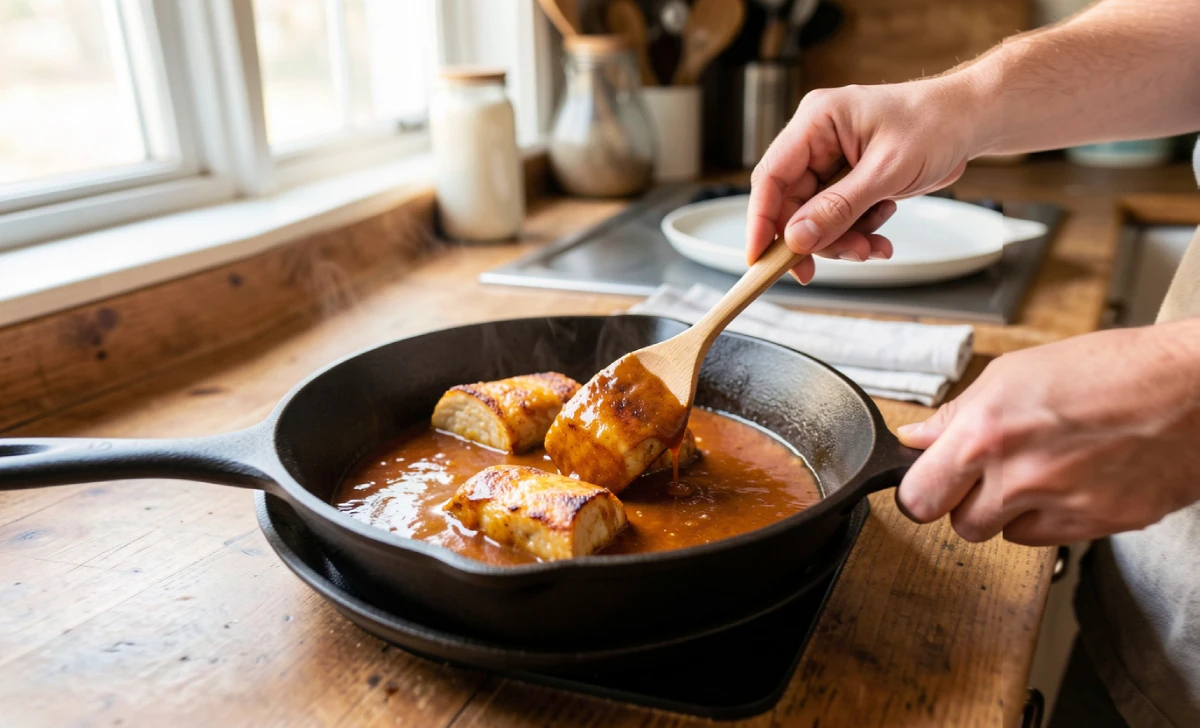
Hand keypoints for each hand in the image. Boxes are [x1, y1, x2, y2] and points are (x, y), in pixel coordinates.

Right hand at [746, 77, 984, 282]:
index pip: (771, 177)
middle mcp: (817, 140)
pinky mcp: (847, 180)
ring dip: (843, 240)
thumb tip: (797, 239)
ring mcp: (831, 161)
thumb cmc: (936, 124)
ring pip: (815, 218)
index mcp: (816, 122)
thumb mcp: (887, 171)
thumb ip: (839, 207)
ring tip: (874, 245)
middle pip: (791, 204)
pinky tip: (881, 237)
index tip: (759, 259)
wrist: (971, 120)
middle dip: (817, 238)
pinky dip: (857, 234)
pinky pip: (837, 218)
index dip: (761, 221)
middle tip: (846, 257)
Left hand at [896, 320, 1199, 545]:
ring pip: (1003, 535)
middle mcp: (1019, 477)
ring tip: (1037, 470)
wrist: (1193, 389)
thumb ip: (957, 415)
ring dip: (1008, 512)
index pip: (918, 497)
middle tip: (983, 475)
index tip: (926, 482)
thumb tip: (916, 439)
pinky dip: (1049, 518)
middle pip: (958, 526)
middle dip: (964, 504)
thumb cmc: (1112, 369)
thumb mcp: (1015, 373)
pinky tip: (1068, 482)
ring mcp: (1060, 507)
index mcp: (987, 433)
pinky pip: (1049, 540)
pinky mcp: (1098, 526)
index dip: (920, 491)